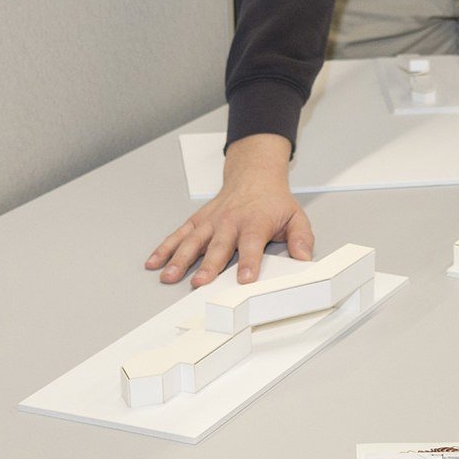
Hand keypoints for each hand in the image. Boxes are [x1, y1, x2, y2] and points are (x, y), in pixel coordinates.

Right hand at [146, 134, 313, 286]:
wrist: (253, 174)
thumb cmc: (273, 201)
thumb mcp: (295, 216)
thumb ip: (301, 238)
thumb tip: (304, 257)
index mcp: (255, 223)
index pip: (252, 244)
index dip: (249, 262)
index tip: (245, 278)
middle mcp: (230, 222)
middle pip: (218, 247)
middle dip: (208, 266)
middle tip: (200, 283)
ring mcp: (211, 221)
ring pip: (193, 242)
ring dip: (180, 260)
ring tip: (170, 277)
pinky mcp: (198, 221)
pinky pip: (179, 235)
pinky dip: (165, 248)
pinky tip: (154, 262)